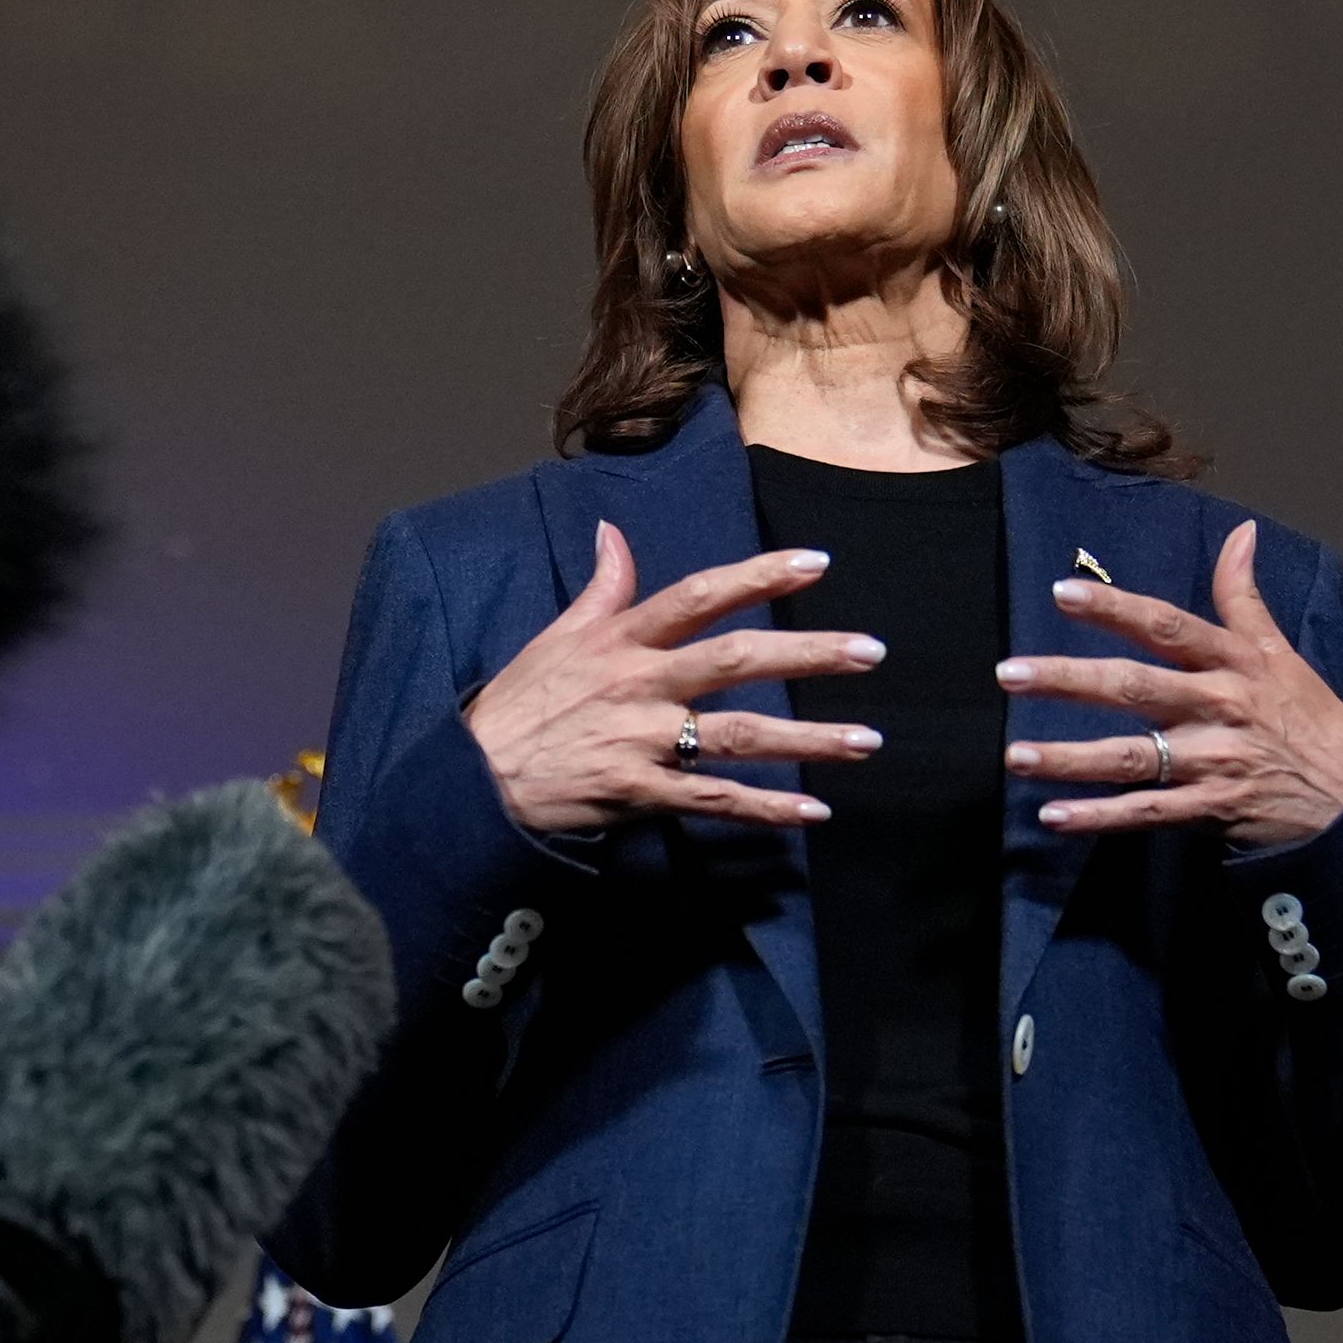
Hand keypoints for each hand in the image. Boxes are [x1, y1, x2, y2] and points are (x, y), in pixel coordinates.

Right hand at [467, 522, 887, 832]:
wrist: (473, 782)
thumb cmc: (517, 707)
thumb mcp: (555, 636)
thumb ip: (601, 588)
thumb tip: (614, 531)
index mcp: (621, 640)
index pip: (699, 595)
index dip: (758, 575)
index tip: (816, 562)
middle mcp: (639, 685)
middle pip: (734, 661)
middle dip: (806, 654)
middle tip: (870, 651)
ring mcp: (642, 741)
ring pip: (737, 737)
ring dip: (807, 740)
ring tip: (866, 740)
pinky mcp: (640, 793)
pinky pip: (715, 801)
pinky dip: (766, 809)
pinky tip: (813, 810)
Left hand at [996, 522, 1342, 848]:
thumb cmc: (1310, 721)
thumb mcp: (1283, 653)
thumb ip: (1246, 597)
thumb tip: (1242, 533)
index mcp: (1233, 663)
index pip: (1166, 626)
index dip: (1116, 608)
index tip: (1062, 593)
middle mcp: (1219, 707)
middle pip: (1135, 688)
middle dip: (1070, 680)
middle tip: (1010, 674)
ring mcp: (1213, 761)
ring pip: (1133, 757)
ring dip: (1071, 758)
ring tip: (1017, 755)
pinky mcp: (1212, 808)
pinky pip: (1147, 813)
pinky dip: (1101, 817)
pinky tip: (1054, 816)